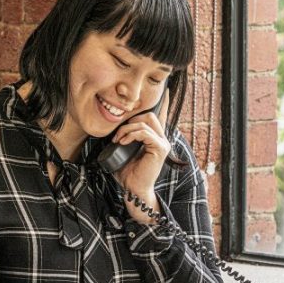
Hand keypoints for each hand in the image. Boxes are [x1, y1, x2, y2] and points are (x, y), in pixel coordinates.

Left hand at [112, 90, 170, 223]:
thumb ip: (125, 138)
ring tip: (118, 140)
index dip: (165, 104)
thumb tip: (115, 128)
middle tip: (118, 134)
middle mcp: (162, 139)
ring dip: (127, 129)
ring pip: (145, 123)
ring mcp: (163, 144)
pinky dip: (131, 135)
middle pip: (149, 116)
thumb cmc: (128, 173)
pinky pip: (144, 133)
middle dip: (130, 121)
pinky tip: (123, 142)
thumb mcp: (124, 151)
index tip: (167, 92)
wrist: (133, 190)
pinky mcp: (160, 149)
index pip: (161, 117)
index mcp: (155, 139)